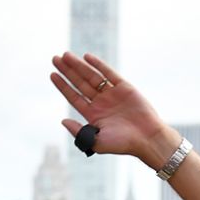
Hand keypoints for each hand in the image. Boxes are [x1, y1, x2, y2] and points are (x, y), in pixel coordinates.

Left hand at [50, 52, 176, 165]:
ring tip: (66, 55)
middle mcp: (101, 103)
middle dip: (68, 71)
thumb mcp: (96, 141)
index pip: (74, 97)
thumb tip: (63, 120)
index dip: (63, 86)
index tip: (52, 75)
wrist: (147, 139)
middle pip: (80, 83)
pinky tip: (87, 57)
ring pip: (92, 76)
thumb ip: (79, 132)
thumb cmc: (122, 144)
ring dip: (79, 65)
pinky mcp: (125, 88)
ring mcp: (112, 94)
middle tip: (55, 59)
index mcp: (93, 115)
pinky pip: (109, 74)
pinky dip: (98, 65)